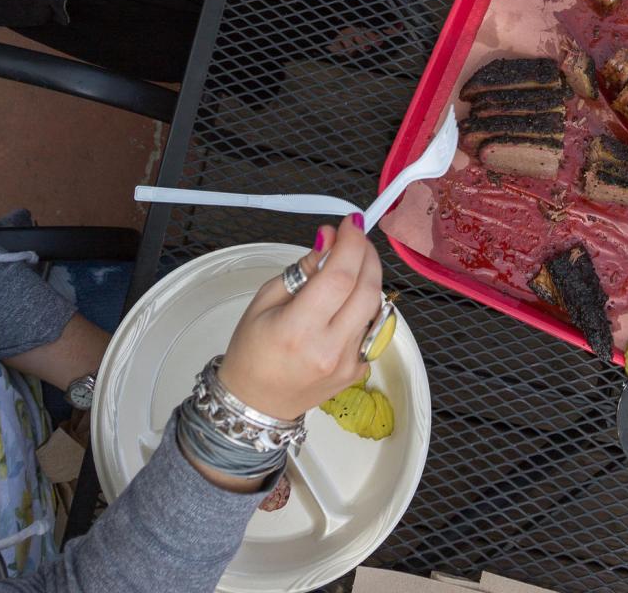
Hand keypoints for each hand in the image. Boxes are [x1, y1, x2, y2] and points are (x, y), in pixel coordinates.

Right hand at [217, 216, 382, 421]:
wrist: (255, 404)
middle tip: (355, 237)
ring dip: (369, 277)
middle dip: (366, 254)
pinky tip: (347, 300)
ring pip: (375, 306)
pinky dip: (365, 305)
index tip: (351, 223)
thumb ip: (303, 269)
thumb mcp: (265, 301)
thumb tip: (329, 239)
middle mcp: (328, 349)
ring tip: (351, 265)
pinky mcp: (358, 370)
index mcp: (298, 330)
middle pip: (367, 288)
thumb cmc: (252, 353)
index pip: (340, 276)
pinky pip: (373, 327)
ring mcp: (348, 363)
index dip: (351, 244)